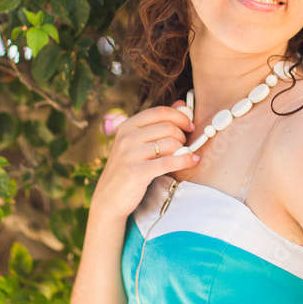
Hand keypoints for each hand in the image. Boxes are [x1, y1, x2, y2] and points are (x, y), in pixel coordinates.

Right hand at [91, 100, 198, 220]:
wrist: (109, 200)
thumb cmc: (128, 169)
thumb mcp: (137, 143)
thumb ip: (158, 123)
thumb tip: (182, 104)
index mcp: (127, 126)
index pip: (159, 111)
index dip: (180, 116)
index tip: (189, 126)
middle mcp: (126, 137)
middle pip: (168, 127)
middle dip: (182, 136)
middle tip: (184, 145)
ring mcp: (130, 154)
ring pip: (171, 144)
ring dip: (183, 150)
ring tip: (184, 156)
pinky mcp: (137, 172)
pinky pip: (170, 162)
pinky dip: (186, 160)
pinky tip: (194, 161)